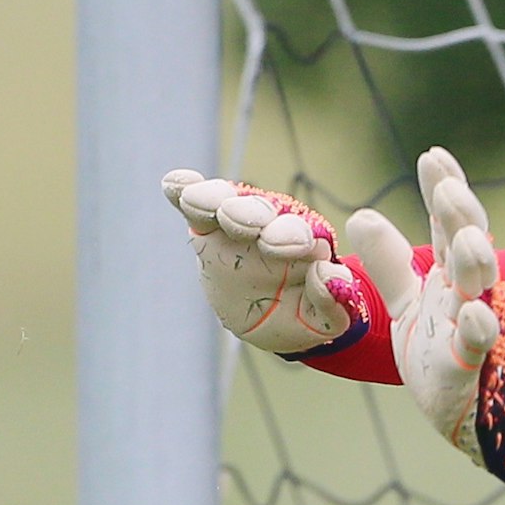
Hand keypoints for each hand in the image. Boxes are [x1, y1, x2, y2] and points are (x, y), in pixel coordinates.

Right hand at [161, 170, 362, 353]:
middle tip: (244, 223)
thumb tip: (327, 275)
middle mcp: (271, 226)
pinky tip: (174, 184)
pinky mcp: (207, 229)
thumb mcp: (322, 319)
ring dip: (213, 199)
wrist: (273, 320)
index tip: (299, 245)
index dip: (295, 236)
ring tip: (196, 201)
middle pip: (260, 212)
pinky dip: (184, 191)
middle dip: (251, 214)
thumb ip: (330, 301)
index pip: (299, 233)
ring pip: (224, 203)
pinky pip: (194, 208)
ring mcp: (237, 225)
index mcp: (305, 244)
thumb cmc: (303, 314)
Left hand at [343, 148, 504, 463]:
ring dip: (474, 262)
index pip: (448, 225)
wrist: (457, 413)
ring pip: (478, 290)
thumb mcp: (407, 303)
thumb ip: (390, 263)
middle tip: (449, 189)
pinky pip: (477, 347)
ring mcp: (471, 329)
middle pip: (468, 246)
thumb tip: (361, 215)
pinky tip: (474, 315)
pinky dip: (478, 331)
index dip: (443, 191)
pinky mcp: (470, 366)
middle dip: (462, 217)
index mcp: (450, 277)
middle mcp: (466, 295)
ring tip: (466, 238)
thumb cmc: (437, 353)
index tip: (431, 156)